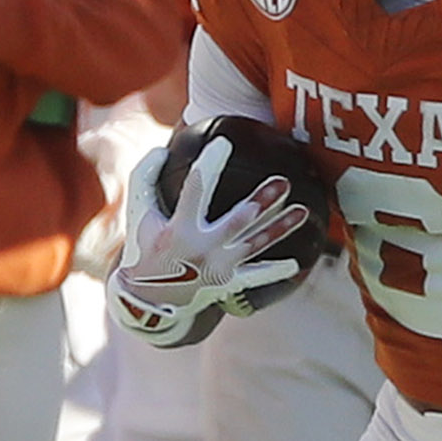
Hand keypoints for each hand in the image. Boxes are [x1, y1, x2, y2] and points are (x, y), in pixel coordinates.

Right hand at [104, 138, 308, 342]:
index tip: (225, 143)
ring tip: (302, 210)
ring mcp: (219, 268)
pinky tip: (296, 264)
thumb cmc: (145, 245)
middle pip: (240, 220)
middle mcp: (202, 248)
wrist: (148, 297)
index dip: (211, 163)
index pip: (197, 188)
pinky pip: (257, 276)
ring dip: (281, 228)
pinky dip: (275, 271)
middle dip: (263, 200)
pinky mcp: (228, 283)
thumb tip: (163, 149)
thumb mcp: (139, 212)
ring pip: (256, 244)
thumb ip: (145, 177)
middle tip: (283, 181)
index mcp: (179, 228)